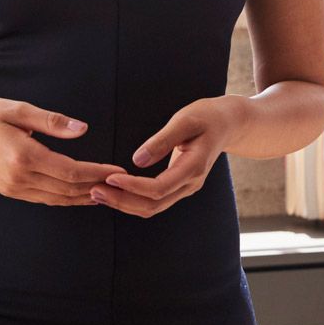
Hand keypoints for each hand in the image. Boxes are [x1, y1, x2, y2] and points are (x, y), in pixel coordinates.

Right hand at [0, 96, 123, 206]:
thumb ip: (52, 121)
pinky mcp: (10, 191)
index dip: (98, 173)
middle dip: (97, 187)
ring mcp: (13, 188)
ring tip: (109, 192)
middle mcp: (19, 177)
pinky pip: (44, 198)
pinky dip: (66, 198)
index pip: (71, 171)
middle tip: (123, 184)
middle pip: (68, 189)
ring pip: (58, 199)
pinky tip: (81, 193)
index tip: (118, 170)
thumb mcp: (17, 109)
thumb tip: (83, 129)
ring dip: (84, 197)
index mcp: (23, 156)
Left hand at [91, 97, 249, 217]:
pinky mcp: (179, 186)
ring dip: (124, 203)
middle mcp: (190, 184)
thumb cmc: (207, 117)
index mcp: (193, 168)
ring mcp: (186, 188)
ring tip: (98, 193)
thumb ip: (162, 140)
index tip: (109, 178)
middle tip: (94, 189)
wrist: (228, 123)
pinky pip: (155, 201)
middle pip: (153, 205)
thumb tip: (137, 160)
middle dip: (122, 200)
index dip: (132, 187)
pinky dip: (133, 199)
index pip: (158, 189)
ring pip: (153, 208)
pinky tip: (115, 191)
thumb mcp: (185, 120)